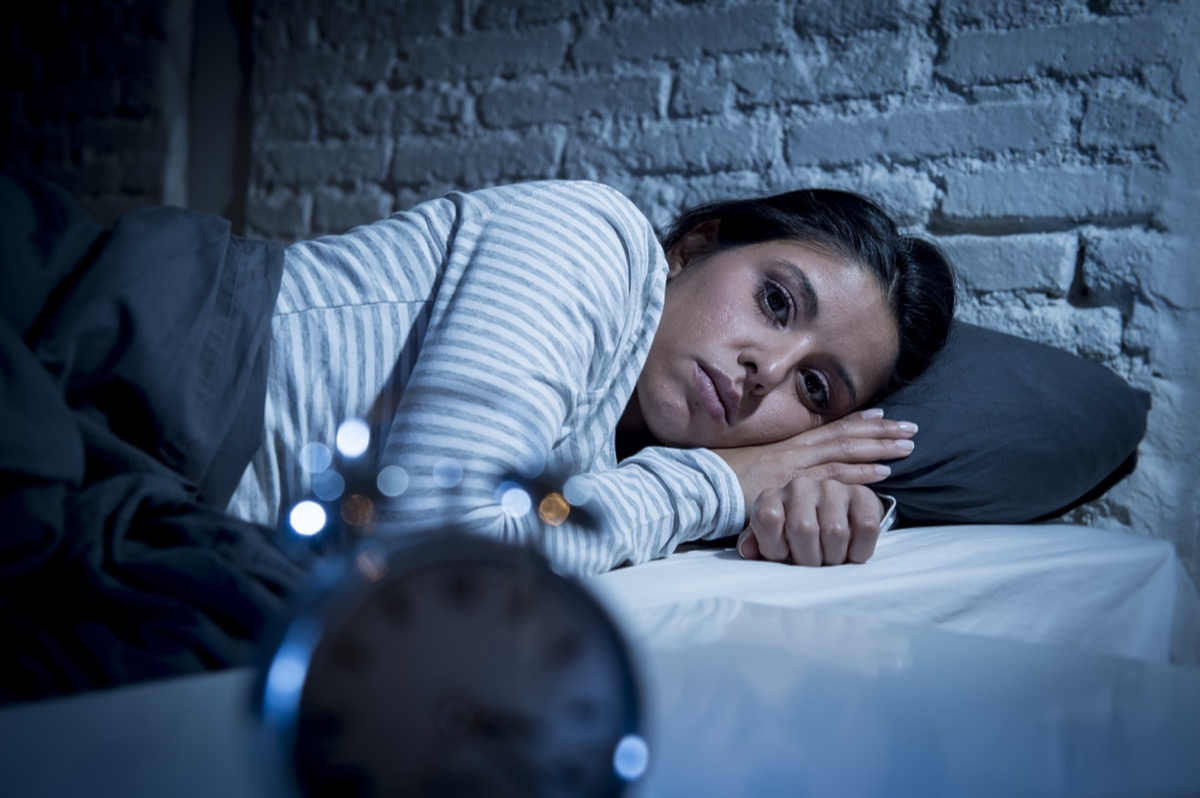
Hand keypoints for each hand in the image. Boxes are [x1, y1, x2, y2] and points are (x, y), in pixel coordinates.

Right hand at [712, 408, 915, 522]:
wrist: (703, 485)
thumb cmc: (725, 479)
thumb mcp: (756, 467)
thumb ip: (781, 468)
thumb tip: (796, 473)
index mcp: (788, 444)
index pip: (829, 427)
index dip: (859, 421)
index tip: (883, 415)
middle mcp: (796, 450)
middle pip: (845, 435)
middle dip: (880, 431)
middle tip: (910, 427)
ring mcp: (796, 467)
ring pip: (845, 451)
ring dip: (879, 448)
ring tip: (907, 446)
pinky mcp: (794, 485)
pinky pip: (833, 478)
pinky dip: (859, 475)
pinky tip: (882, 473)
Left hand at [736, 477, 884, 565]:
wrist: (836, 518)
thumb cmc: (795, 536)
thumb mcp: (770, 541)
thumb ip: (757, 544)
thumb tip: (748, 550)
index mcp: (771, 497)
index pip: (768, 519)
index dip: (776, 548)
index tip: (784, 555)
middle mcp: (799, 486)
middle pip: (803, 529)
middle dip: (809, 558)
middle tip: (813, 562)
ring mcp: (832, 488)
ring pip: (836, 532)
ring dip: (835, 557)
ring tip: (831, 556)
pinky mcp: (862, 495)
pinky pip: (867, 529)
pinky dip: (860, 551)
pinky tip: (851, 551)